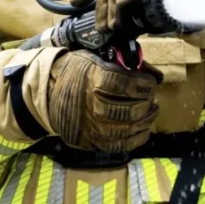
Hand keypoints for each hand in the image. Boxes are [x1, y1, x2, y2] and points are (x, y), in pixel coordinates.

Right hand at [46, 49, 161, 151]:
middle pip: (125, 110)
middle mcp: (89, 104)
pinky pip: (116, 145)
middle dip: (145, 104)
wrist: (47, 90)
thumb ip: (126, 65)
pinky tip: (143, 130)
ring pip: (123, 130)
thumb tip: (157, 76)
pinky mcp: (87, 140)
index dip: (142, 84)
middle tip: (151, 99)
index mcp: (91, 78)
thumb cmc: (78, 70)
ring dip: (144, 121)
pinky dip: (135, 139)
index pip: (122, 84)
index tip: (151, 82)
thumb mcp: (98, 57)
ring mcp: (88, 125)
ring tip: (151, 111)